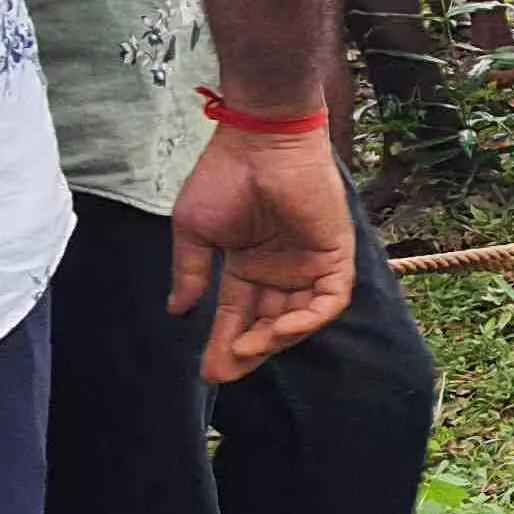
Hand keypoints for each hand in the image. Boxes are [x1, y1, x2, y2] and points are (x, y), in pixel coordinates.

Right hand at [167, 125, 354, 381]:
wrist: (260, 141)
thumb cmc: (224, 176)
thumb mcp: (195, 231)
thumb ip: (192, 272)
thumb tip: (178, 309)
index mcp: (248, 263)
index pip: (237, 314)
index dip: (223, 342)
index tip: (207, 372)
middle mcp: (280, 268)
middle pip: (268, 323)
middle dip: (247, 352)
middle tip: (223, 372)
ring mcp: (309, 262)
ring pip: (298, 318)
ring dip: (274, 340)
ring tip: (244, 350)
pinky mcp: (335, 253)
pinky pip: (329, 300)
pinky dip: (308, 320)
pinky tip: (279, 330)